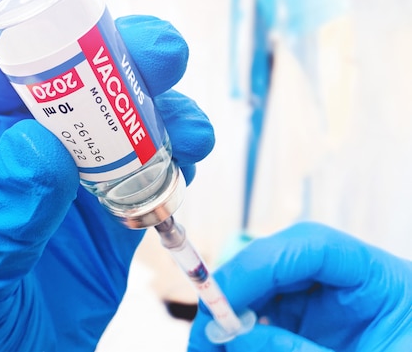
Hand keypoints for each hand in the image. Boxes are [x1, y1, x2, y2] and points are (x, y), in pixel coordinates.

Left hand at [0, 15, 214, 350]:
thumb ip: (0, 214)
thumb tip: (39, 144)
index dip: (38, 32)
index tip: (85, 16)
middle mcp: (28, 148)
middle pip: (77, 80)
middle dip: (124, 58)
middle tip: (165, 54)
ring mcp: (76, 176)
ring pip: (127, 119)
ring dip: (166, 111)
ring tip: (189, 131)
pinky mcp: (115, 209)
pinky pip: (154, 166)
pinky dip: (179, 156)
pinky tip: (188, 162)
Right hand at [188, 222, 411, 350]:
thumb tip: (237, 339)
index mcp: (381, 280)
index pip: (313, 246)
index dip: (260, 265)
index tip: (223, 300)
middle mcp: (347, 282)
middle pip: (277, 264)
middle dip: (234, 294)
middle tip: (205, 331)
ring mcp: (327, 303)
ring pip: (264, 291)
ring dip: (230, 316)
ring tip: (207, 347)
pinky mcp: (310, 325)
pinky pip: (266, 318)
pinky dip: (243, 334)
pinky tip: (227, 347)